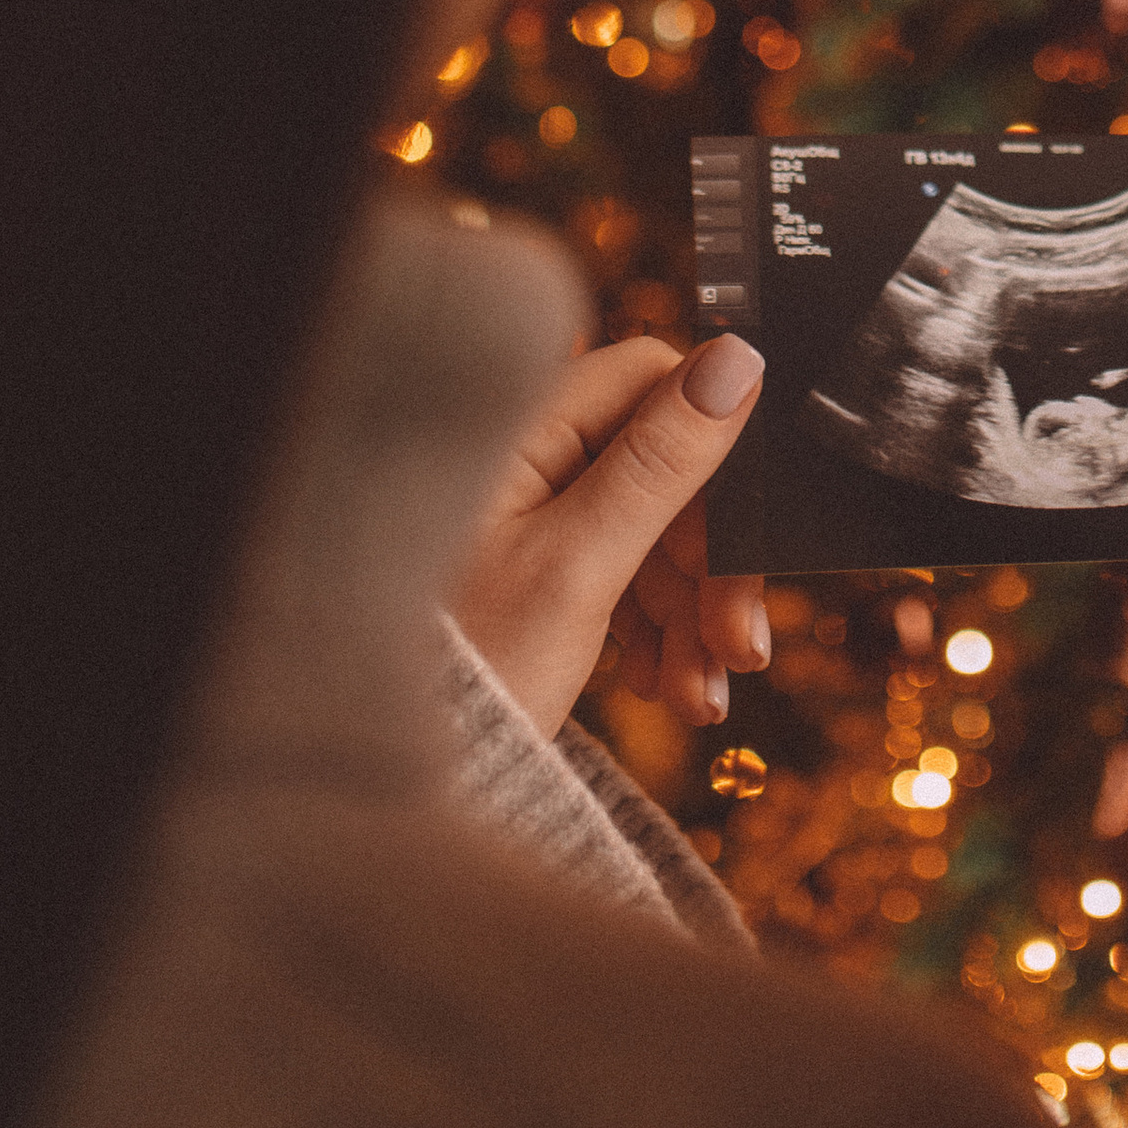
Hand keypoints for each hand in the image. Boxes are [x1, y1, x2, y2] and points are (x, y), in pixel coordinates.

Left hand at [451, 331, 770, 735]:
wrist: (386, 769)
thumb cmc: (469, 665)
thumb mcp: (579, 567)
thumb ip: (660, 462)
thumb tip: (741, 357)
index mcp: (526, 424)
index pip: (657, 385)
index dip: (713, 457)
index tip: (739, 546)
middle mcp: (529, 452)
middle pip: (666, 468)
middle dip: (710, 565)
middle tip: (740, 650)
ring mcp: (533, 509)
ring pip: (656, 531)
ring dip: (693, 613)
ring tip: (700, 697)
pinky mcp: (540, 563)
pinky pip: (625, 572)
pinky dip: (658, 629)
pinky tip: (669, 688)